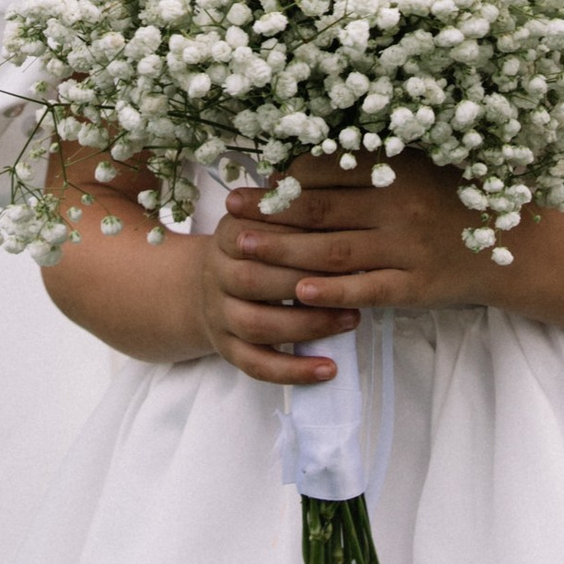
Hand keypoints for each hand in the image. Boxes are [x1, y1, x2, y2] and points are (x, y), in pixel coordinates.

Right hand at [191, 210, 358, 387]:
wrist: (208, 285)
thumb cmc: (258, 247)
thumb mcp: (266, 220)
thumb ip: (294, 208)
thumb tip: (339, 192)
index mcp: (228, 236)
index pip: (256, 234)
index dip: (293, 238)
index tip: (338, 235)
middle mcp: (216, 275)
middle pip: (252, 280)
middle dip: (304, 282)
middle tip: (355, 282)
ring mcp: (219, 316)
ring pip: (257, 326)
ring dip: (307, 325)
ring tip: (351, 319)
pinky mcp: (227, 350)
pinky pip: (258, 366)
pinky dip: (294, 370)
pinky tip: (329, 369)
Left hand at [220, 160, 494, 322]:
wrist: (519, 247)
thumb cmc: (459, 199)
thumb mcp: (422, 166)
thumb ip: (376, 161)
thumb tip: (311, 158)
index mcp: (396, 170)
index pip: (326, 170)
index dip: (285, 177)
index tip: (254, 181)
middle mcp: (398, 207)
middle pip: (319, 210)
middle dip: (268, 211)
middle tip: (229, 211)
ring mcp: (407, 249)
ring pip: (332, 251)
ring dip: (283, 250)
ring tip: (242, 249)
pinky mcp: (417, 287)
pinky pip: (366, 290)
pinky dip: (331, 291)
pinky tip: (298, 291)